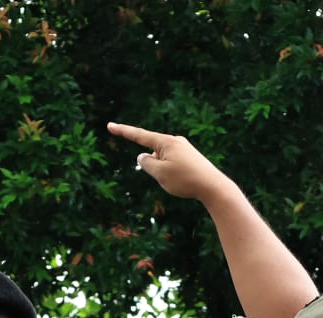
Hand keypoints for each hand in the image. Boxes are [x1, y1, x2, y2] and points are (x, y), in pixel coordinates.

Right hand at [107, 122, 234, 202]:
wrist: (213, 186)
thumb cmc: (185, 179)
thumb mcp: (159, 173)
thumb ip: (146, 163)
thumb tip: (142, 156)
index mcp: (166, 141)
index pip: (139, 135)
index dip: (123, 132)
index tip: (109, 126)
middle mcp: (175, 141)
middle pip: (152, 153)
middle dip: (154, 166)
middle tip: (171, 177)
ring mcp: (184, 148)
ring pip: (162, 161)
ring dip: (163, 172)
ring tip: (180, 181)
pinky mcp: (190, 157)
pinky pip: (172, 164)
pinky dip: (172, 174)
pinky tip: (185, 181)